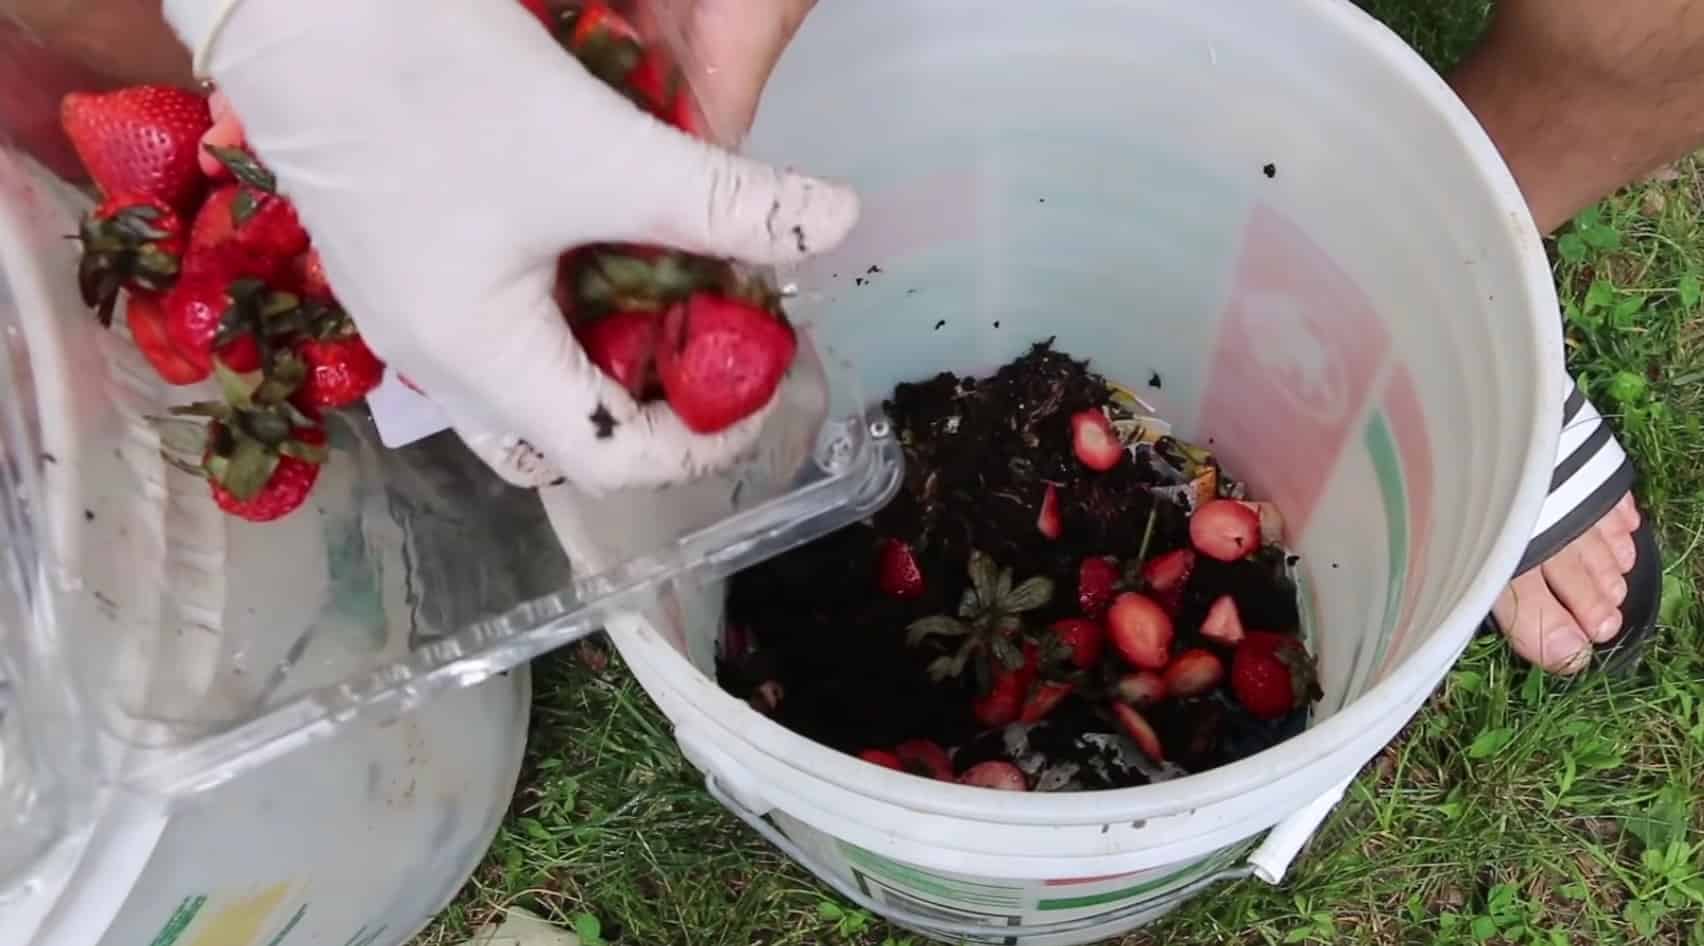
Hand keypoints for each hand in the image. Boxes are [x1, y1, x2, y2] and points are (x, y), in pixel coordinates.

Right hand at [161, 0, 858, 492]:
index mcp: (480, 361)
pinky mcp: (402, 268)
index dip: (703, 440)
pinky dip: (566, 312)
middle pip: (567, 439)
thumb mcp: (604, 152)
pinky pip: (499, 331)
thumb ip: (727, 202)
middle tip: (711, 339)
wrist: (298, 3)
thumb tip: (832, 224)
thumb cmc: (436, 81)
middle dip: (654, 405)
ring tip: (671, 285)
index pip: (612, 461)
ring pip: (530, 386)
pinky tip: (604, 241)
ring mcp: (409, 318)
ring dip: (610, 353)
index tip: (758, 378)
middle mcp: (434, 363)